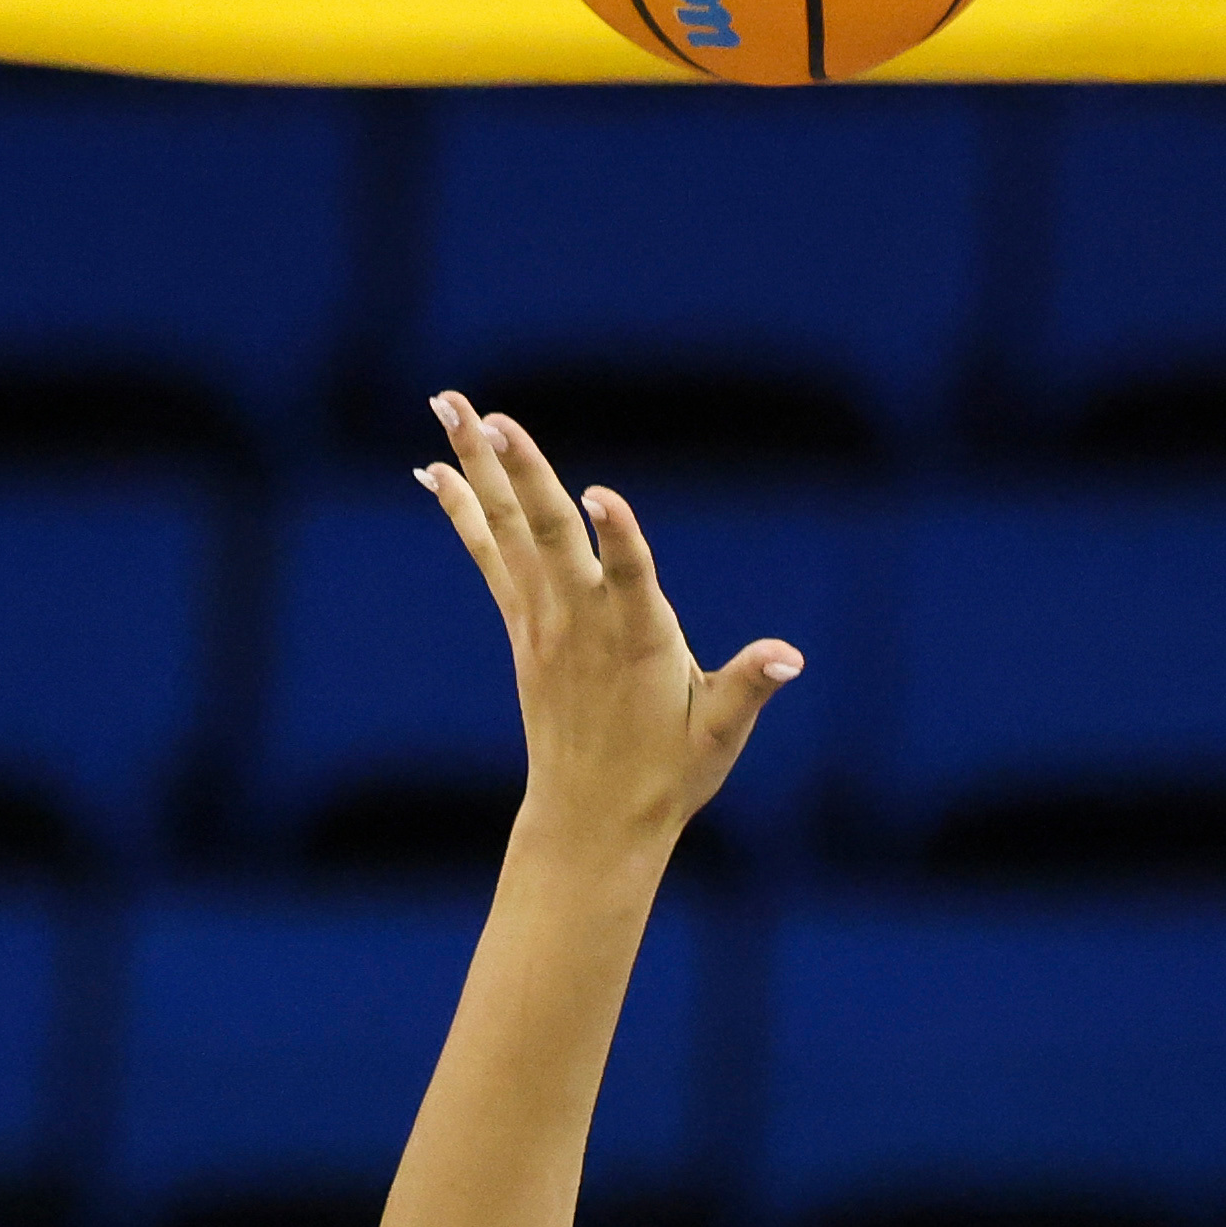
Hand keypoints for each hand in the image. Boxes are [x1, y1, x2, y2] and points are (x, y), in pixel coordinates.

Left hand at [412, 396, 796, 864]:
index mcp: (641, 641)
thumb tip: (790, 657)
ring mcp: (545, 621)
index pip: (631, 578)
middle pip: (547, 534)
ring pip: (509, 530)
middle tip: (488, 414)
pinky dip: (463, 511)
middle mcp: (583, 622)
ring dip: (478, 466)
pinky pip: (490, 555)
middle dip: (519, 471)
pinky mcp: (524, 626)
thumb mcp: (720, 733)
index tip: (598, 493)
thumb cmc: (670, 774)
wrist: (593, 820)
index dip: (620, 535)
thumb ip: (751, 685)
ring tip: (451, 406)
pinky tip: (435, 469)